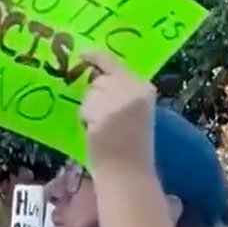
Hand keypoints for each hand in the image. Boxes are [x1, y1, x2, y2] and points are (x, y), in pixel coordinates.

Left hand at [80, 52, 155, 173]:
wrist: (129, 173)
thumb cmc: (133, 146)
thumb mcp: (137, 112)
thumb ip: (123, 92)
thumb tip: (96, 75)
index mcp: (144, 89)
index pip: (114, 64)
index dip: (96, 57)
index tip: (83, 53)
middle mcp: (132, 91)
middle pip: (98, 81)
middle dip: (97, 97)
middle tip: (107, 121)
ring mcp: (116, 103)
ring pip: (89, 95)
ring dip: (90, 111)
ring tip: (104, 130)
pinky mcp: (101, 116)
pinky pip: (84, 111)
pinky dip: (87, 123)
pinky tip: (98, 136)